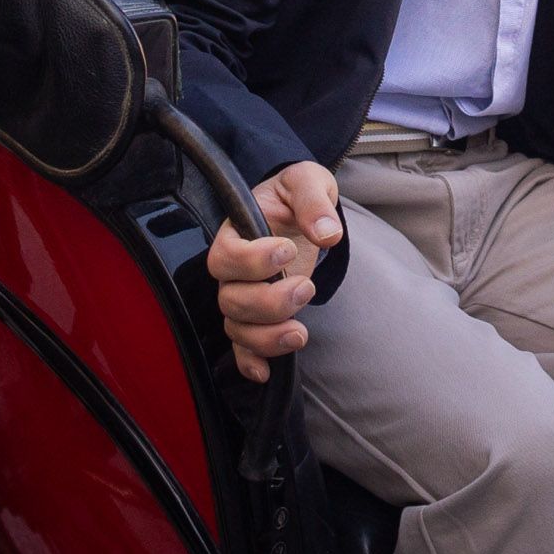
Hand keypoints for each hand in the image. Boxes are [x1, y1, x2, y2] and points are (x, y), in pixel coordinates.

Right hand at [205, 161, 343, 381]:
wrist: (298, 208)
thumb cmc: (296, 193)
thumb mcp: (308, 180)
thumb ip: (314, 200)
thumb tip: (327, 233)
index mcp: (236, 233)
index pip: (226, 256)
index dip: (253, 260)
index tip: (287, 250)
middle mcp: (233, 270)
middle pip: (231, 300)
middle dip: (269, 302)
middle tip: (306, 287)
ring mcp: (243, 295)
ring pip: (236, 328)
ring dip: (266, 337)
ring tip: (301, 333)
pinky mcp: (258, 316)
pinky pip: (241, 347)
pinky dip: (250, 363)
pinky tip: (267, 373)